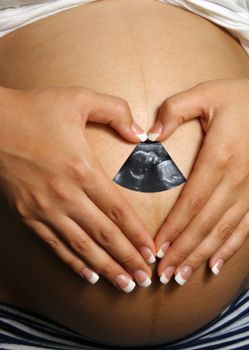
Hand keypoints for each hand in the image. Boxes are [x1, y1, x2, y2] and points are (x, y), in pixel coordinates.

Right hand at [0, 86, 155, 291]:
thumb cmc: (34, 110)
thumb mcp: (78, 98)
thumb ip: (115, 110)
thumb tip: (140, 133)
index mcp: (82, 168)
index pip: (118, 211)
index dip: (137, 234)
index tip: (152, 252)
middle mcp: (65, 195)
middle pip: (104, 236)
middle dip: (127, 259)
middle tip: (145, 279)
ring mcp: (45, 209)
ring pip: (82, 247)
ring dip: (106, 268)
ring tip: (125, 286)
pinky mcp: (29, 215)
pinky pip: (55, 245)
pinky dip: (73, 263)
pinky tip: (89, 275)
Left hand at [147, 79, 248, 284]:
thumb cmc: (241, 98)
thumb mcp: (206, 94)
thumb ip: (174, 110)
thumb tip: (149, 135)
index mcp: (219, 157)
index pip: (190, 203)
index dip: (172, 229)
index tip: (155, 249)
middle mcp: (236, 180)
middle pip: (204, 224)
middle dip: (182, 252)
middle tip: (161, 275)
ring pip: (223, 232)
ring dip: (200, 256)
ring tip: (181, 276)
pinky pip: (245, 228)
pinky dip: (229, 249)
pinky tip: (215, 265)